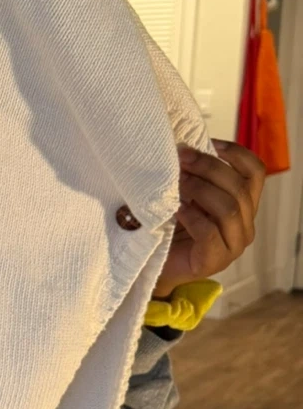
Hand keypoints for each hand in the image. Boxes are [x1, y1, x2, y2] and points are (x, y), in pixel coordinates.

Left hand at [152, 140, 266, 298]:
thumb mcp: (186, 196)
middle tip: (181, 159)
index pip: (255, 172)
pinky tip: (175, 209)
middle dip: (208, 167)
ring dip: (199, 189)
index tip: (208, 142)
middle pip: (239, 186)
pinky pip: (209, 232)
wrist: (154, 266)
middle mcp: (244, 224)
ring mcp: (233, 245)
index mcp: (243, 205)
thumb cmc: (169, 228)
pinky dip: (191, 216)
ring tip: (176, 183)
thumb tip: (184, 146)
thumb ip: (195, 176)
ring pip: (228, 207)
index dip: (235, 153)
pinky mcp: (215, 260)